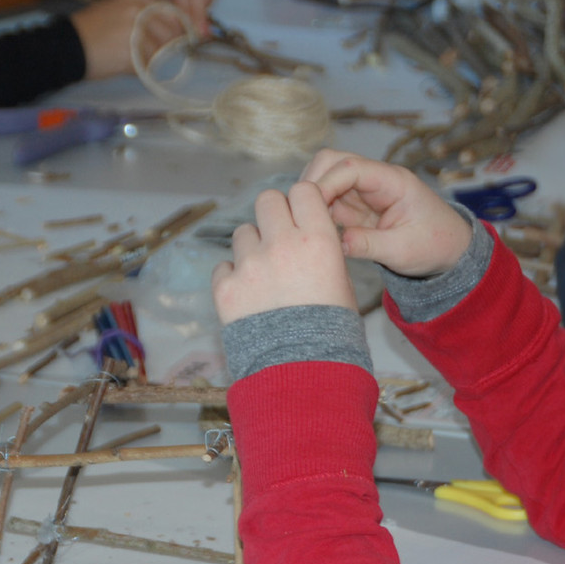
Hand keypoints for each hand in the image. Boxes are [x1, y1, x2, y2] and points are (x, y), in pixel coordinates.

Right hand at [69, 0, 186, 79]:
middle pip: (170, 32)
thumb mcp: (115, 12)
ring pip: (159, 51)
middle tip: (161, 57)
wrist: (66, 47)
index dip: (176, 28)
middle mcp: (136, 11)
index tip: (176, 40)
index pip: (169, 11)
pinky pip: (147, 66)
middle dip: (168, 47)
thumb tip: (167, 34)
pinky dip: (140, 71)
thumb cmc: (90, 33)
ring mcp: (135, 31)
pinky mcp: (131, 52)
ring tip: (134, 62)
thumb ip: (141, 18)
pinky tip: (125, 68)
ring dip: (152, 61)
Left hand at [211, 182, 357, 324]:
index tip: (301, 216)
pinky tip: (248, 297)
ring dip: (251, 247)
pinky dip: (233, 277)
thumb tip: (307, 234)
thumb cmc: (331, 331)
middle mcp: (281, 245)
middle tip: (278, 238)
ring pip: (243, 232)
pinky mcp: (226, 288)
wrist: (304, 373)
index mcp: (318, 240)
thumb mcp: (341, 282)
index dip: (301, 201)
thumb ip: (320, 250)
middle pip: (267, 200)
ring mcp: (249, 265)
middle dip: (272, 215)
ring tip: (264, 276)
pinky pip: (223, 267)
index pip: (303, 190)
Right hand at [303, 149, 472, 277]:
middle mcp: (376, 179)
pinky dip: (319, 213)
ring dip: (313, 199)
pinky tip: (317, 232)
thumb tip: (337, 243)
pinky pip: (330, 202)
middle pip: (332, 162)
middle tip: (304, 215)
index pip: (350, 167)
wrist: (450, 251)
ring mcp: (364, 192)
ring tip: (309, 226)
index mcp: (392, 181)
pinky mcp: (357, 208)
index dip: (326, 183)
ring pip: (326, 180)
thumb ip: (370, 246)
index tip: (310, 207)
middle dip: (313, 183)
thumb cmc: (435, 245)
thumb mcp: (404, 251)